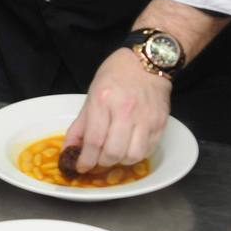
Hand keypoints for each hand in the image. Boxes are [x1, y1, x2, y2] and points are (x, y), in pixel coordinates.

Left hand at [63, 48, 171, 173]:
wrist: (147, 63)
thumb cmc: (115, 75)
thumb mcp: (91, 94)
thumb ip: (80, 124)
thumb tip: (69, 149)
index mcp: (103, 101)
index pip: (94, 140)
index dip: (86, 159)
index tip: (81, 167)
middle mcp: (125, 111)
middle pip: (113, 152)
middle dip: (102, 163)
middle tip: (97, 162)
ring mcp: (146, 118)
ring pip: (132, 156)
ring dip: (120, 162)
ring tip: (113, 155)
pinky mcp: (160, 123)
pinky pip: (148, 150)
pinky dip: (136, 156)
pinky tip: (128, 149)